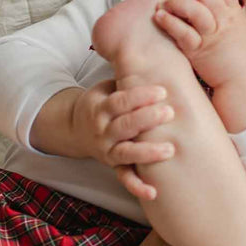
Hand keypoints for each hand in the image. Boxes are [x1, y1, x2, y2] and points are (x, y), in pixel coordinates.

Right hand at [72, 79, 174, 200]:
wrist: (75, 128)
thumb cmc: (103, 102)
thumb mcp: (107, 87)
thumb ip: (125, 77)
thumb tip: (152, 53)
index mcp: (100, 108)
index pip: (120, 102)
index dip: (140, 96)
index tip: (161, 91)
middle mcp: (102, 131)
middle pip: (125, 126)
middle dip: (147, 119)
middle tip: (169, 112)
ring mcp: (107, 151)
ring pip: (126, 154)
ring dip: (147, 153)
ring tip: (169, 150)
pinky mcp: (113, 166)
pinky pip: (125, 178)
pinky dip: (138, 186)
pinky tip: (154, 192)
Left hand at [154, 0, 245, 89]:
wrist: (244, 81)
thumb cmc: (240, 54)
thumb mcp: (239, 26)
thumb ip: (227, 10)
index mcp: (233, 11)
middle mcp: (224, 19)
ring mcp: (211, 34)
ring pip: (193, 9)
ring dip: (174, 2)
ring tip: (163, 2)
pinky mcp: (199, 51)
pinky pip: (182, 32)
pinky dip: (169, 22)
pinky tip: (159, 17)